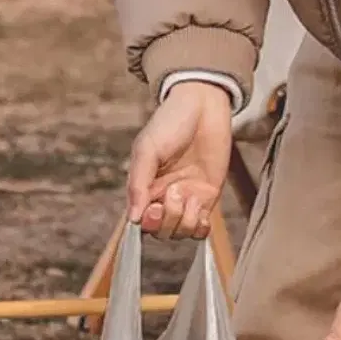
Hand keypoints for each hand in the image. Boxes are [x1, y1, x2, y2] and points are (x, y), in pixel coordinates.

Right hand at [127, 81, 232, 239]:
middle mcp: (163, 199)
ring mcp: (185, 201)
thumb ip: (138, 185)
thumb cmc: (170, 123)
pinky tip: (199, 205)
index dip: (146, 224)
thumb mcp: (147, 150)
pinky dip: (199, 226)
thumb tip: (133, 219)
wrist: (203, 106)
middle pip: (160, 232)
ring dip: (184, 219)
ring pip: (180, 233)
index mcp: (144, 189)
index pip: (140, 222)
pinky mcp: (207, 199)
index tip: (152, 209)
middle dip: (166, 221)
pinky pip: (200, 229)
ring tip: (187, 192)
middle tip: (173, 193)